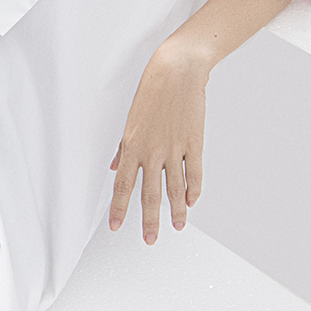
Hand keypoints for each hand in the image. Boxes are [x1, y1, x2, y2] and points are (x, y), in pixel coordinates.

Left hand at [108, 45, 206, 242]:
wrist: (178, 71)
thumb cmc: (152, 91)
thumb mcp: (130, 119)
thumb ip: (123, 148)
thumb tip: (116, 167)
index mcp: (132, 145)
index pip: (123, 185)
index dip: (120, 208)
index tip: (117, 226)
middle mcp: (152, 151)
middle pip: (149, 194)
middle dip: (148, 220)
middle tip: (149, 239)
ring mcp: (174, 149)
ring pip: (174, 188)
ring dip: (175, 211)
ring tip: (176, 227)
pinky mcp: (193, 143)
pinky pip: (194, 173)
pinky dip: (193, 190)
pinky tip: (191, 202)